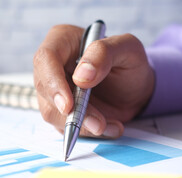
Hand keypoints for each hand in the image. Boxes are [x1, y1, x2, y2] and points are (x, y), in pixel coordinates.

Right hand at [33, 25, 154, 137]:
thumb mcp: (128, 49)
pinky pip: (65, 127)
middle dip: (71, 112)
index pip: (45, 59)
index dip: (53, 83)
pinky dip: (88, 132)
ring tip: (110, 125)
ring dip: (81, 125)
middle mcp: (53, 65)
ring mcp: (55, 90)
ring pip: (52, 113)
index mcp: (63, 40)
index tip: (69, 105)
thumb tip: (80, 77)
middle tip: (98, 124)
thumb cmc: (130, 63)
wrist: (136, 89)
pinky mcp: (61, 111)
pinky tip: (109, 126)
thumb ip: (104, 53)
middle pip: (45, 90)